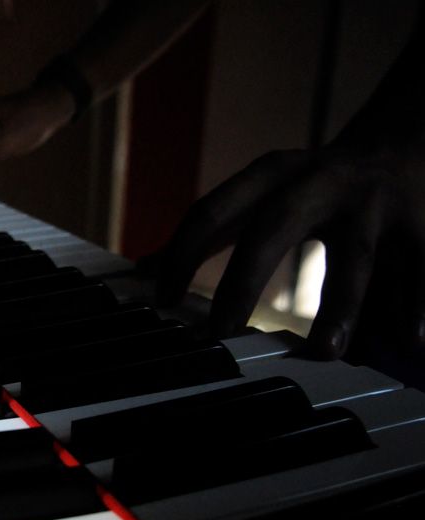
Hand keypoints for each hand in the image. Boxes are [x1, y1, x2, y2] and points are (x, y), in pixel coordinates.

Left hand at [155, 142, 424, 358]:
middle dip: (244, 280)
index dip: (182, 255)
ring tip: (324, 351)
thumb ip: (210, 232)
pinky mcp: (420, 225)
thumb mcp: (260, 195)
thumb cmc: (312, 189)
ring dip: (340, 307)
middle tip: (218, 332)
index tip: (161, 302)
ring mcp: (373, 203)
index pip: (211, 211)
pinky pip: (416, 273)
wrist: (401, 148)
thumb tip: (142, 268)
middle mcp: (319, 181)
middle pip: (273, 227)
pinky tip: (408, 342)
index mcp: (270, 174)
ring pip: (356, 258)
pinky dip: (412, 308)